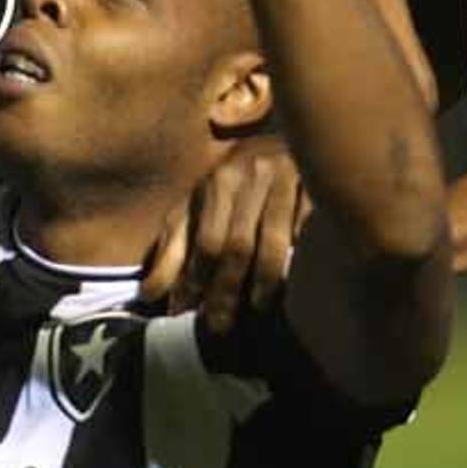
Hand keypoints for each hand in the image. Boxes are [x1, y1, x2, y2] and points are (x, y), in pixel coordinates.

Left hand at [141, 138, 307, 333]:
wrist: (290, 141)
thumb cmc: (237, 186)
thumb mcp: (197, 209)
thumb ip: (174, 250)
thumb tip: (148, 295)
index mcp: (218, 182)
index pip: (206, 241)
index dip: (195, 280)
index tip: (186, 314)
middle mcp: (251, 175)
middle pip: (237, 243)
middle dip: (226, 288)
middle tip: (220, 326)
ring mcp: (288, 177)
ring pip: (274, 238)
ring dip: (266, 278)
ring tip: (258, 307)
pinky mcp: (318, 184)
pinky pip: (308, 227)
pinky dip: (301, 254)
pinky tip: (297, 278)